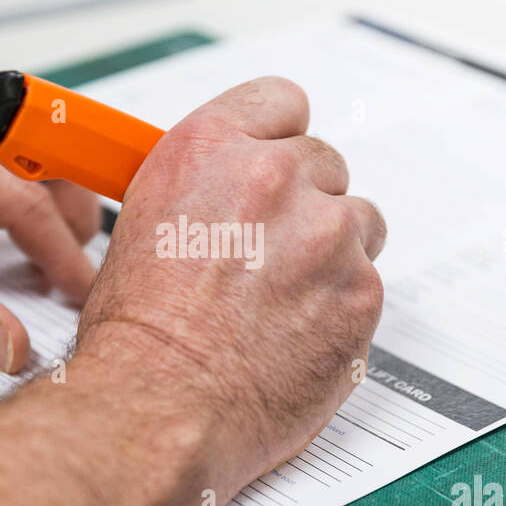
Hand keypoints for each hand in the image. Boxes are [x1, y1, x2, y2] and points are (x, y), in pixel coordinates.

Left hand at [0, 71, 99, 371]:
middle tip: (80, 259)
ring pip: (36, 124)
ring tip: (65, 232)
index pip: (20, 200)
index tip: (76, 288)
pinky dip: (34, 157)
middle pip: (47, 146)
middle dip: (76, 203)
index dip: (59, 251)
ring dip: (59, 176)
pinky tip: (31, 190)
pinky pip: (11, 118)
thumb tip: (7, 344)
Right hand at [77, 77, 385, 490]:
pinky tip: (299, 334)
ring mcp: (326, 233)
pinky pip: (368, 281)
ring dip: (333, 252)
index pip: (281, 102)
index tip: (277, 163)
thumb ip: (202, 189)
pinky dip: (342, 305)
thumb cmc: (138, 334)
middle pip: (324, 164)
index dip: (279, 138)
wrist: (160, 404)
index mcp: (211, 148)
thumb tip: (226, 193)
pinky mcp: (362, 290)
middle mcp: (273, 178)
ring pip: (359, 221)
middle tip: (271, 255)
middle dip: (304, 205)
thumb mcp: (142, 224)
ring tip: (286, 300)